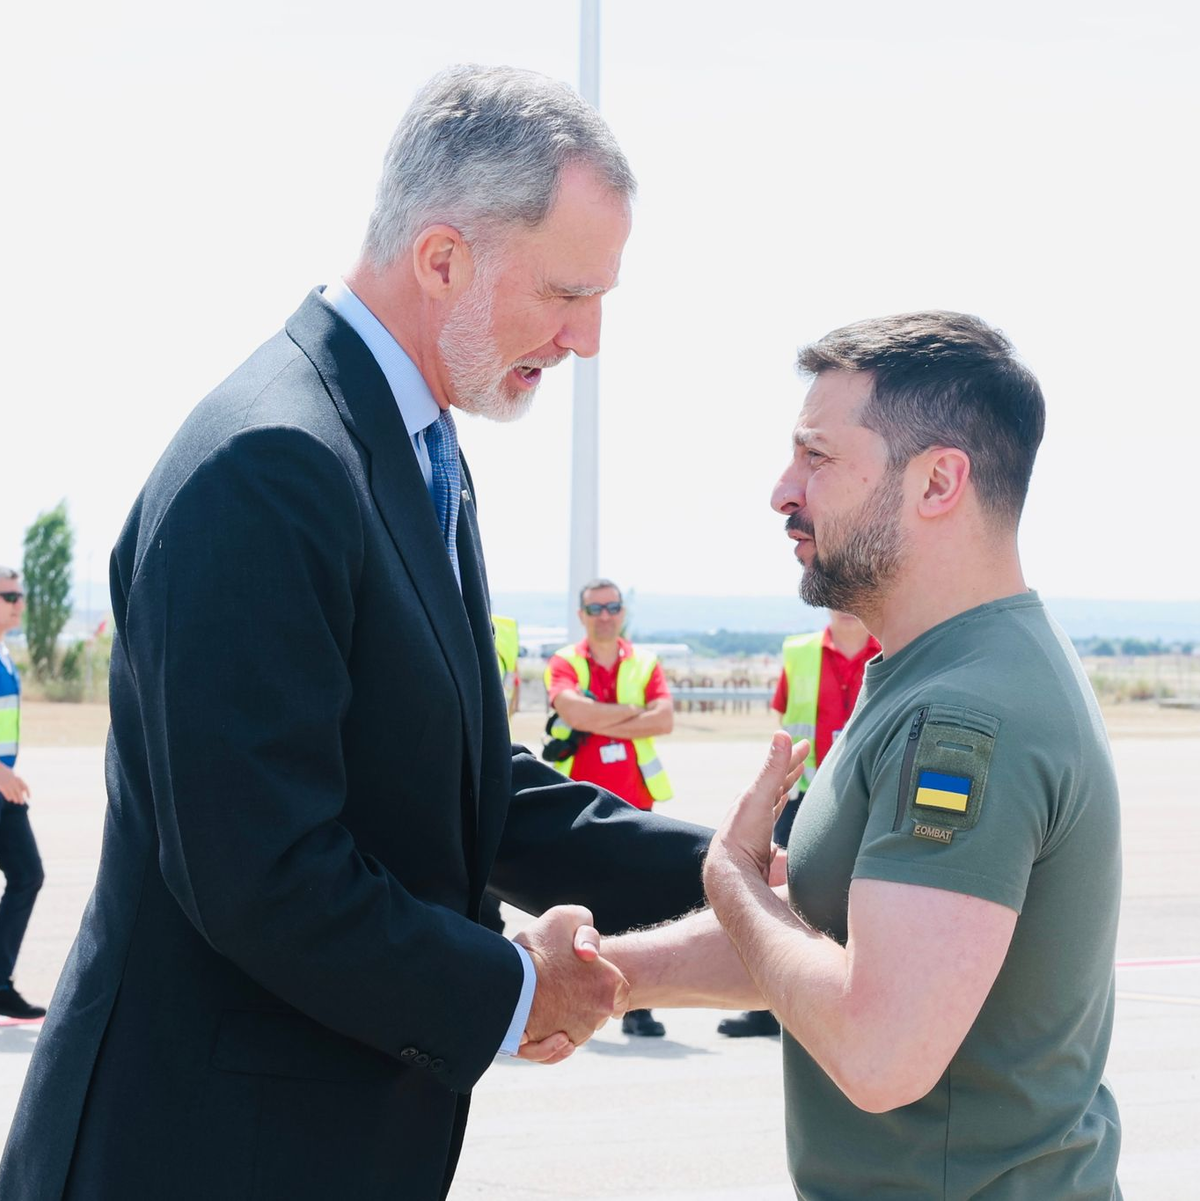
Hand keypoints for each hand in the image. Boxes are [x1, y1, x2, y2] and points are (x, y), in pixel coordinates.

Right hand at [0, 763, 29, 804]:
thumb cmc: (6, 772)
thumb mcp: (13, 776)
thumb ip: (18, 782)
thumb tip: (23, 790)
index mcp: (17, 779)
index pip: (25, 786)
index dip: (28, 792)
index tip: (29, 798)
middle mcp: (14, 781)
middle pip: (19, 791)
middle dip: (21, 797)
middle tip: (22, 803)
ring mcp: (8, 783)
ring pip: (13, 793)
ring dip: (15, 798)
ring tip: (16, 802)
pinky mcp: (2, 785)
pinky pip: (6, 792)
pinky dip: (8, 796)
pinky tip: (9, 799)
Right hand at [513, 905, 628, 1054]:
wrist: (506, 980)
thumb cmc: (536, 948)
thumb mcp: (565, 918)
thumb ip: (585, 926)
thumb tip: (590, 953)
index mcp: (609, 983)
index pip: (619, 992)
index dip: (602, 983)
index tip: (586, 979)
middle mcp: (599, 1013)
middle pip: (595, 1010)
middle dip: (580, 1000)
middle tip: (557, 984)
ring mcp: (576, 1033)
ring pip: (574, 1030)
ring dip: (562, 1019)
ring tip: (542, 1001)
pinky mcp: (552, 1047)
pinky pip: (555, 1050)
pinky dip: (549, 1042)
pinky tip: (540, 1027)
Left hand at [705, 734, 806, 885]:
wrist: (732, 878)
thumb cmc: (743, 835)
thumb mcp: (760, 797)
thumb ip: (773, 768)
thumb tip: (783, 733)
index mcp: (751, 798)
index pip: (775, 772)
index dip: (791, 757)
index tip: (805, 744)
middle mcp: (752, 814)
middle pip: (773, 789)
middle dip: (787, 774)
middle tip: (801, 760)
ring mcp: (756, 835)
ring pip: (772, 810)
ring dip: (782, 797)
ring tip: (790, 788)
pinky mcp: (763, 857)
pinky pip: (774, 837)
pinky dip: (779, 829)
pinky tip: (780, 834)